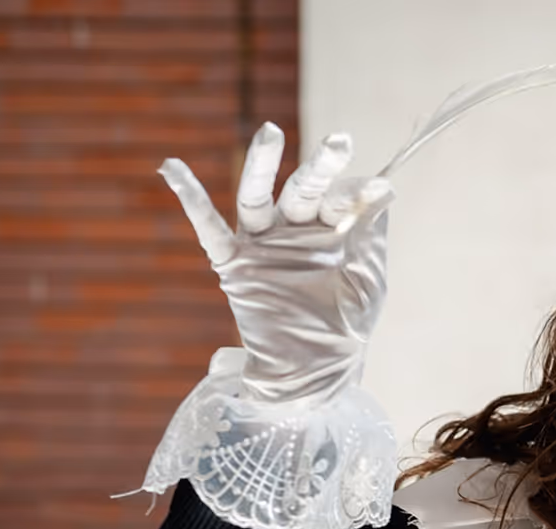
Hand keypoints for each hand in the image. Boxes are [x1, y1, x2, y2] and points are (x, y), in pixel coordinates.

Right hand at [158, 123, 394, 407]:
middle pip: (302, 188)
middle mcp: (293, 228)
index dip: (356, 193)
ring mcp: (261, 243)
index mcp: (328, 229)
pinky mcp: (234, 264)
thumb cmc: (346, 324)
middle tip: (341, 140)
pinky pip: (208, 227)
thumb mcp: (368, 278)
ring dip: (262, 164)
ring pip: (256, 196)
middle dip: (321, 165)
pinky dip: (189, 197)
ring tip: (272, 131)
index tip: (379, 190)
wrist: (317, 370)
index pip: (339, 198)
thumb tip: (383, 190)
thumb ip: (371, 234)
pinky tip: (172, 167)